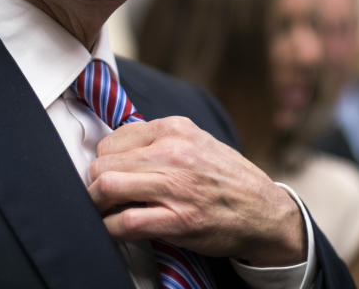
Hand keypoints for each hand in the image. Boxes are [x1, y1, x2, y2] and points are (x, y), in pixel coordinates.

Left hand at [86, 116, 306, 266]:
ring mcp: (175, 187)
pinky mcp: (178, 221)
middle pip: (104, 163)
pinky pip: (125, 222)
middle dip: (94, 181)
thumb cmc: (227, 178)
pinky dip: (110, 228)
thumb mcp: (197, 141)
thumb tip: (119, 149)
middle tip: (99, 194)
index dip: (104, 160)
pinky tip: (114, 228)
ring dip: (95, 203)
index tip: (107, 172)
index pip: (113, 139)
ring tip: (102, 210)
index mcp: (175, 129)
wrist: (264, 212)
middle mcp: (173, 153)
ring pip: (107, 187)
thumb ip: (161, 140)